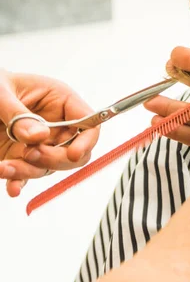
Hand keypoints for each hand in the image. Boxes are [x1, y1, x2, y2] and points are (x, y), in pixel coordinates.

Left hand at [0, 70, 99, 196]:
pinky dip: (19, 183)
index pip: (89, 124)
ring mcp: (41, 143)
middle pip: (74, 151)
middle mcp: (56, 124)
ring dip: (28, 171)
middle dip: (55, 159)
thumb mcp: (1, 93)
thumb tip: (40, 136)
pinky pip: (27, 175)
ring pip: (49, 167)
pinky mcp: (22, 156)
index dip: (87, 141)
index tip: (73, 154)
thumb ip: (19, 115)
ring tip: (4, 167)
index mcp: (61, 101)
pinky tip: (12, 187)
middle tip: (30, 154)